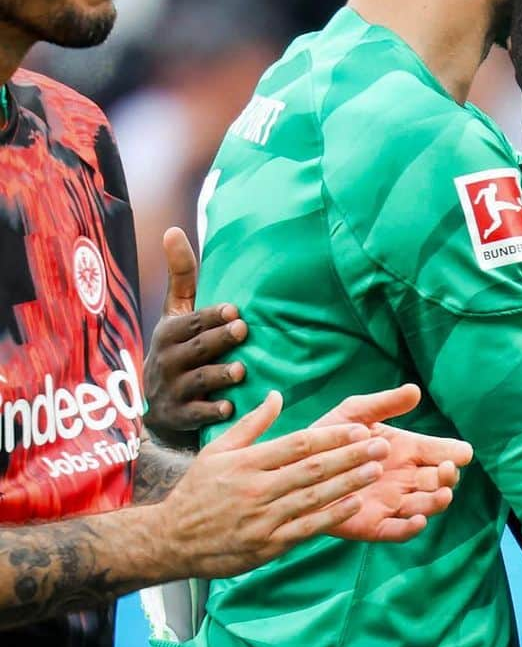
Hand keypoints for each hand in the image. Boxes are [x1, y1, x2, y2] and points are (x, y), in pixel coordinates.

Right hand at [143, 228, 246, 445]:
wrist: (153, 404)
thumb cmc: (176, 347)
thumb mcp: (175, 313)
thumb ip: (181, 276)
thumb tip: (172, 230)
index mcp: (169, 333)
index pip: (192, 322)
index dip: (212, 316)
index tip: (235, 309)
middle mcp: (168, 360)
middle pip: (196, 349)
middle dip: (219, 340)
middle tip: (244, 330)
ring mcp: (173, 390)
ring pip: (197, 381)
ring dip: (219, 376)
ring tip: (241, 370)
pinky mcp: (180, 417)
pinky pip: (196, 416)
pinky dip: (212, 412)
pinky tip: (230, 408)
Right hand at [156, 390, 391, 578]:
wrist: (172, 540)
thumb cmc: (197, 492)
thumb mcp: (217, 451)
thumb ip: (252, 425)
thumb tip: (277, 396)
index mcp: (246, 462)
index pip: (297, 444)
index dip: (332, 437)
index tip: (359, 429)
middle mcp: (256, 488)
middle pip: (312, 469)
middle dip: (350, 456)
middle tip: (381, 445)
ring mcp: (262, 518)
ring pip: (314, 497)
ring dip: (348, 483)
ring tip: (376, 470)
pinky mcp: (267, 544)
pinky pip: (306, 527)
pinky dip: (332, 515)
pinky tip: (355, 503)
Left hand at [315, 385, 473, 542]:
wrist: (294, 466)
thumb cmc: (328, 436)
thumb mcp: (355, 412)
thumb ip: (385, 403)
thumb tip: (415, 390)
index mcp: (409, 451)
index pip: (443, 452)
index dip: (455, 453)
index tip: (461, 452)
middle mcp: (406, 479)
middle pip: (440, 481)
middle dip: (449, 476)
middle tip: (448, 469)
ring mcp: (392, 503)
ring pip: (426, 505)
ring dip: (438, 501)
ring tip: (443, 493)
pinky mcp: (374, 525)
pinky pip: (399, 531)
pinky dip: (413, 528)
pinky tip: (420, 519)